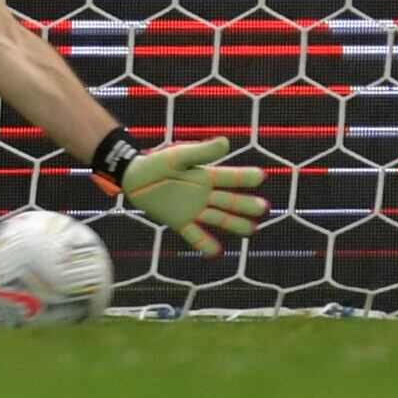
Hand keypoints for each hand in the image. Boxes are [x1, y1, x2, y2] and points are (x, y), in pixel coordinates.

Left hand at [113, 137, 269, 255]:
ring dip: (235, 225)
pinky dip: (206, 245)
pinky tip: (217, 254)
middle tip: (263, 208)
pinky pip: (196, 236)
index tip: (261, 176)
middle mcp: (205, 194)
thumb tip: (226, 143)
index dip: (244, 176)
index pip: (229, 177)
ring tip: (252, 231)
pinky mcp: (181, 222)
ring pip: (220, 219)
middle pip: (230, 201)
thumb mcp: (178, 156)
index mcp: (206, 176)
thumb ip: (201, 152)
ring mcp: (195, 210)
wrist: (134, 178)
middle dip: (246, 205)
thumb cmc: (157, 163)